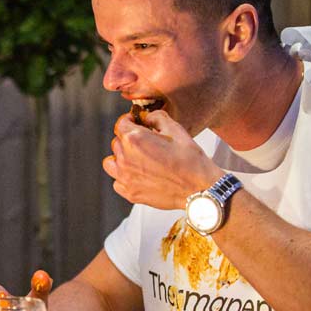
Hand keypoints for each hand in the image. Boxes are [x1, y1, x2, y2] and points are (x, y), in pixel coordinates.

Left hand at [102, 110, 221, 208]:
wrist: (199, 188)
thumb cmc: (190, 161)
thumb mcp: (176, 129)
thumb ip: (157, 118)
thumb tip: (147, 117)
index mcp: (134, 139)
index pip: (121, 124)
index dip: (129, 121)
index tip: (135, 122)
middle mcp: (126, 158)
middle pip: (117, 142)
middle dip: (128, 139)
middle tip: (144, 142)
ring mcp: (126, 177)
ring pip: (111, 163)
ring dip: (121, 158)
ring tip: (137, 158)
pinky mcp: (130, 193)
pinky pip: (117, 182)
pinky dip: (124, 177)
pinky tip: (139, 174)